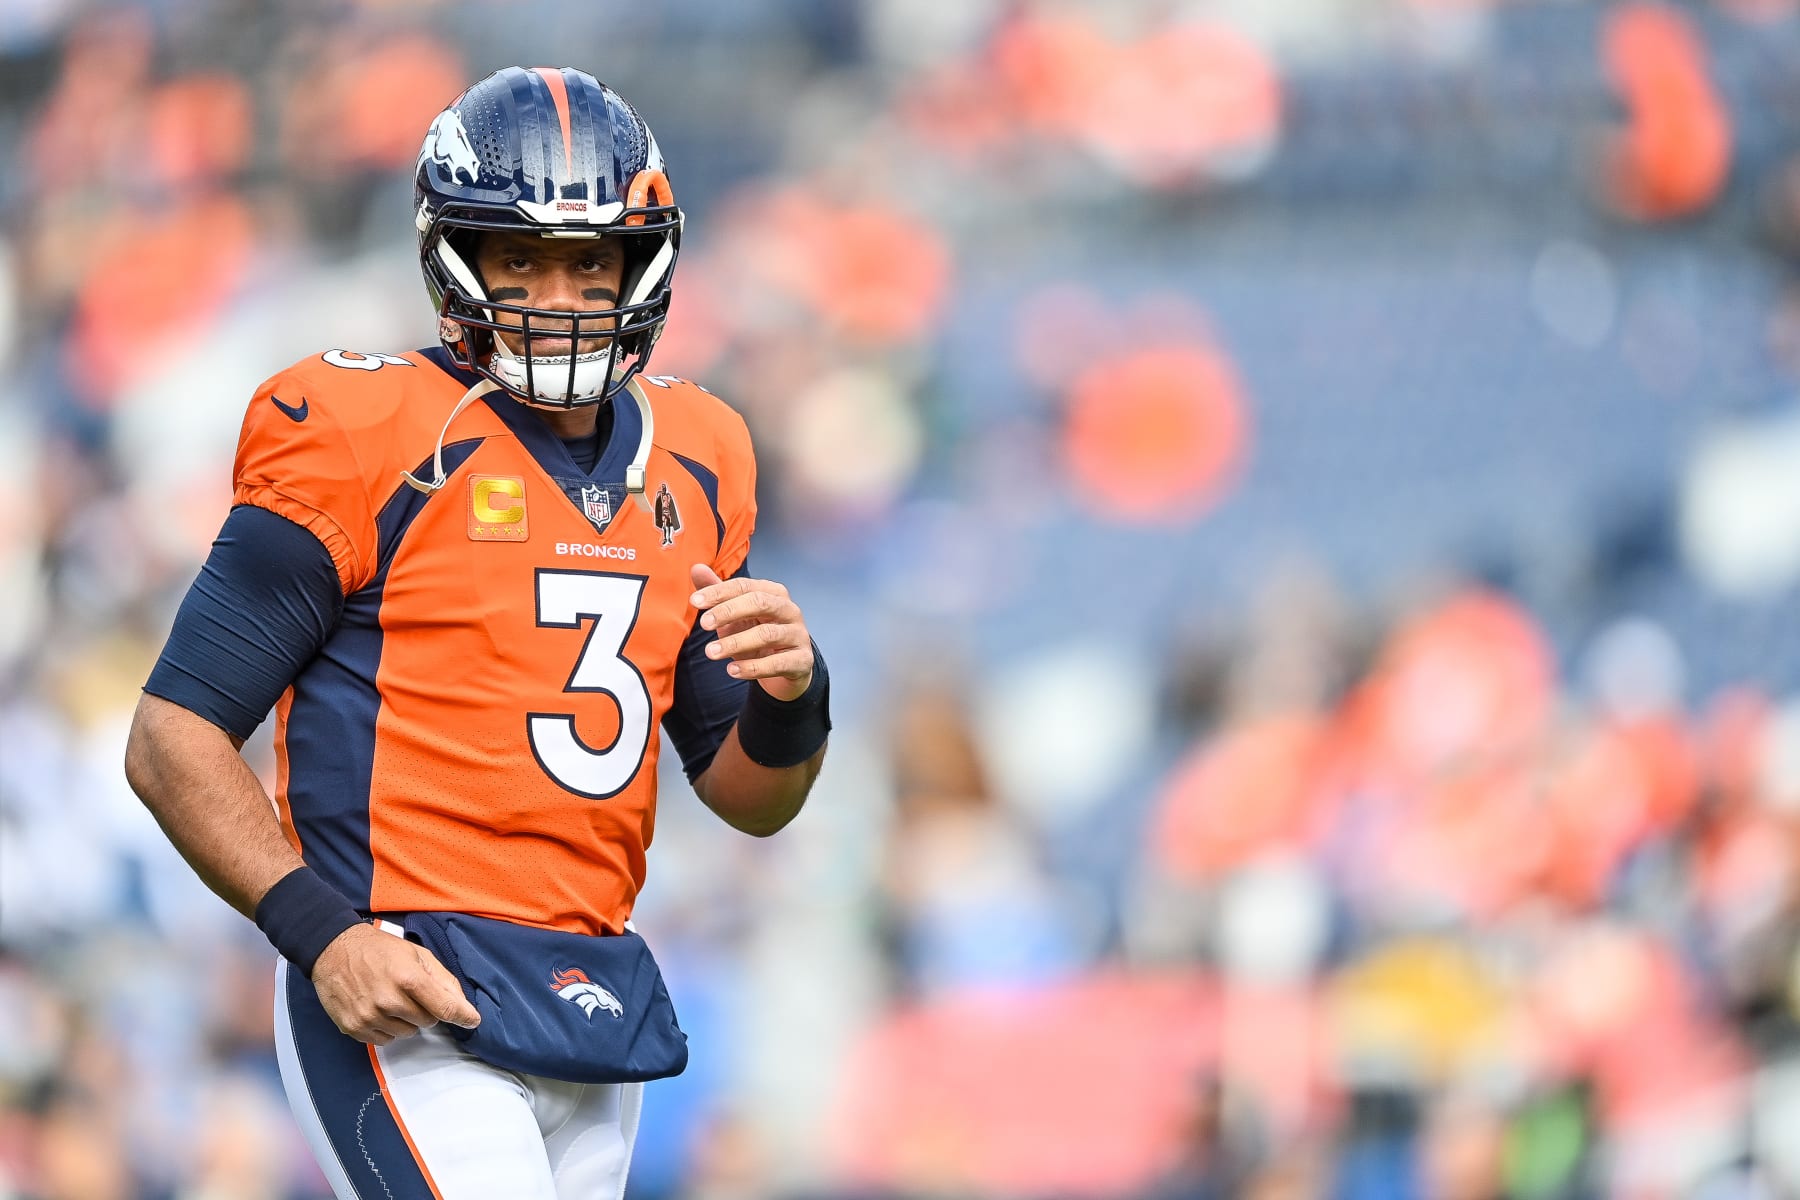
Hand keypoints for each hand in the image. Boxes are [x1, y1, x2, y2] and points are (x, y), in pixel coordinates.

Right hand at [311, 923, 480, 1045]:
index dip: (462, 1016)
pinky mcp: (354, 1028)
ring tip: (392, 999)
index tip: (472, 1021)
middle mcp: (388, 1000)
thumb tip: (461, 1003)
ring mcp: (369, 1016)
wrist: (333, 950)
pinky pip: (385, 1040)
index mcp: (407, 978)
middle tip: (412, 993)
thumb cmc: (378, 949)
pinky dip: (387, 1028)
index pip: (444, 1008)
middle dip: (426, 1010)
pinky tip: (379, 1009)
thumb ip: (442, 978)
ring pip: (407, 1033)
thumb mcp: (416, 953)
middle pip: (427, 1022)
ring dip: (406, 1021)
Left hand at [690, 564, 814, 701]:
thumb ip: (718, 593)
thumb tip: (696, 568)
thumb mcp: (736, 615)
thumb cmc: (757, 634)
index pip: (744, 586)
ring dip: (736, 643)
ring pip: (768, 635)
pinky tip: (732, 670)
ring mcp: (798, 635)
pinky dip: (753, 668)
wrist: (786, 667)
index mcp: (773, 593)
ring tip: (711, 652)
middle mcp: (789, 610)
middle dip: (728, 611)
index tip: (694, 601)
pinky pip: (778, 663)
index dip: (719, 592)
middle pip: (759, 603)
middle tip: (703, 623)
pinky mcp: (802, 660)